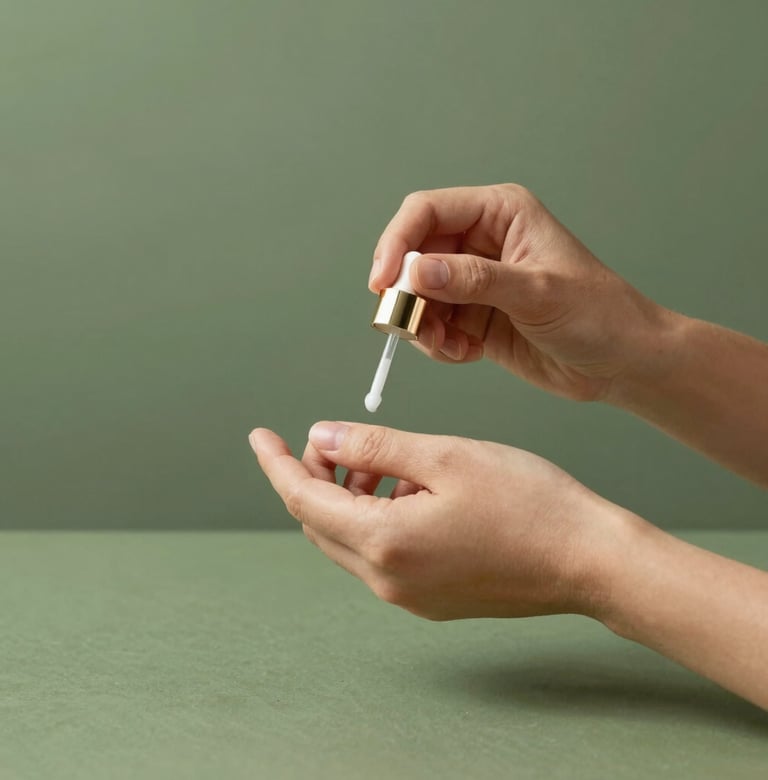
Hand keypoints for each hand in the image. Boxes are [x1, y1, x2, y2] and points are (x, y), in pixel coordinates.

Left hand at [249, 421, 620, 620]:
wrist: (589, 560)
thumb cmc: (528, 501)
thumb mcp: (444, 456)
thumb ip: (374, 445)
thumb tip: (321, 437)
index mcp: (384, 542)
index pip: (303, 499)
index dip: (277, 463)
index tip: (259, 436)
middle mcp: (387, 579)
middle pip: (321, 522)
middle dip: (317, 476)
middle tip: (337, 439)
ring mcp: (409, 595)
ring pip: (352, 538)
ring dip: (352, 495)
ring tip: (385, 460)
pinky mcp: (432, 599)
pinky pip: (382, 554)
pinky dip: (378, 517)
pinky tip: (410, 490)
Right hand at [371, 184, 674, 401]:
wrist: (621, 363)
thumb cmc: (598, 314)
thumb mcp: (536, 292)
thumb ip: (474, 281)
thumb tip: (417, 271)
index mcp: (500, 214)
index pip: (426, 213)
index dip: (396, 244)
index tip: (383, 283)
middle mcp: (482, 243)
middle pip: (414, 256)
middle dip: (406, 293)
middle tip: (408, 324)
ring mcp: (475, 282)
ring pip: (418, 296)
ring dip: (421, 325)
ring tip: (447, 346)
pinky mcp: (474, 317)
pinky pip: (434, 326)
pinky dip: (438, 344)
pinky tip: (464, 354)